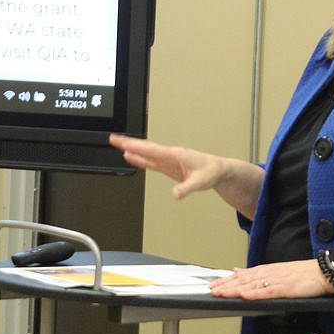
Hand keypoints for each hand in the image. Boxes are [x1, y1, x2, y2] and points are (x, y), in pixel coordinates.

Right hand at [110, 133, 264, 216]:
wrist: (219, 171)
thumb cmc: (211, 172)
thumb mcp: (200, 182)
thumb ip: (187, 189)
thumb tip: (175, 195)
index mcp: (174, 155)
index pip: (150, 149)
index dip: (134, 146)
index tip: (121, 141)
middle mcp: (170, 155)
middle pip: (145, 148)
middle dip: (129, 143)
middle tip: (113, 138)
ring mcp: (169, 160)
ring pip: (147, 153)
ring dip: (133, 149)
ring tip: (119, 145)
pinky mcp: (169, 167)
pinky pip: (151, 161)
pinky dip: (141, 159)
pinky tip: (132, 157)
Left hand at [209, 259, 333, 300]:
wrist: (323, 272)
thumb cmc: (303, 273)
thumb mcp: (277, 270)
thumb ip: (256, 272)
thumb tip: (238, 270)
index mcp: (266, 269)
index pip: (241, 275)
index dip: (226, 280)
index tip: (213, 285)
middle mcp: (269, 273)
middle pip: (243, 279)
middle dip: (226, 285)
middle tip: (212, 291)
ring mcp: (277, 280)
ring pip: (252, 285)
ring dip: (236, 289)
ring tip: (222, 294)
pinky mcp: (286, 288)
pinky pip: (268, 291)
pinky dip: (256, 294)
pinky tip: (246, 296)